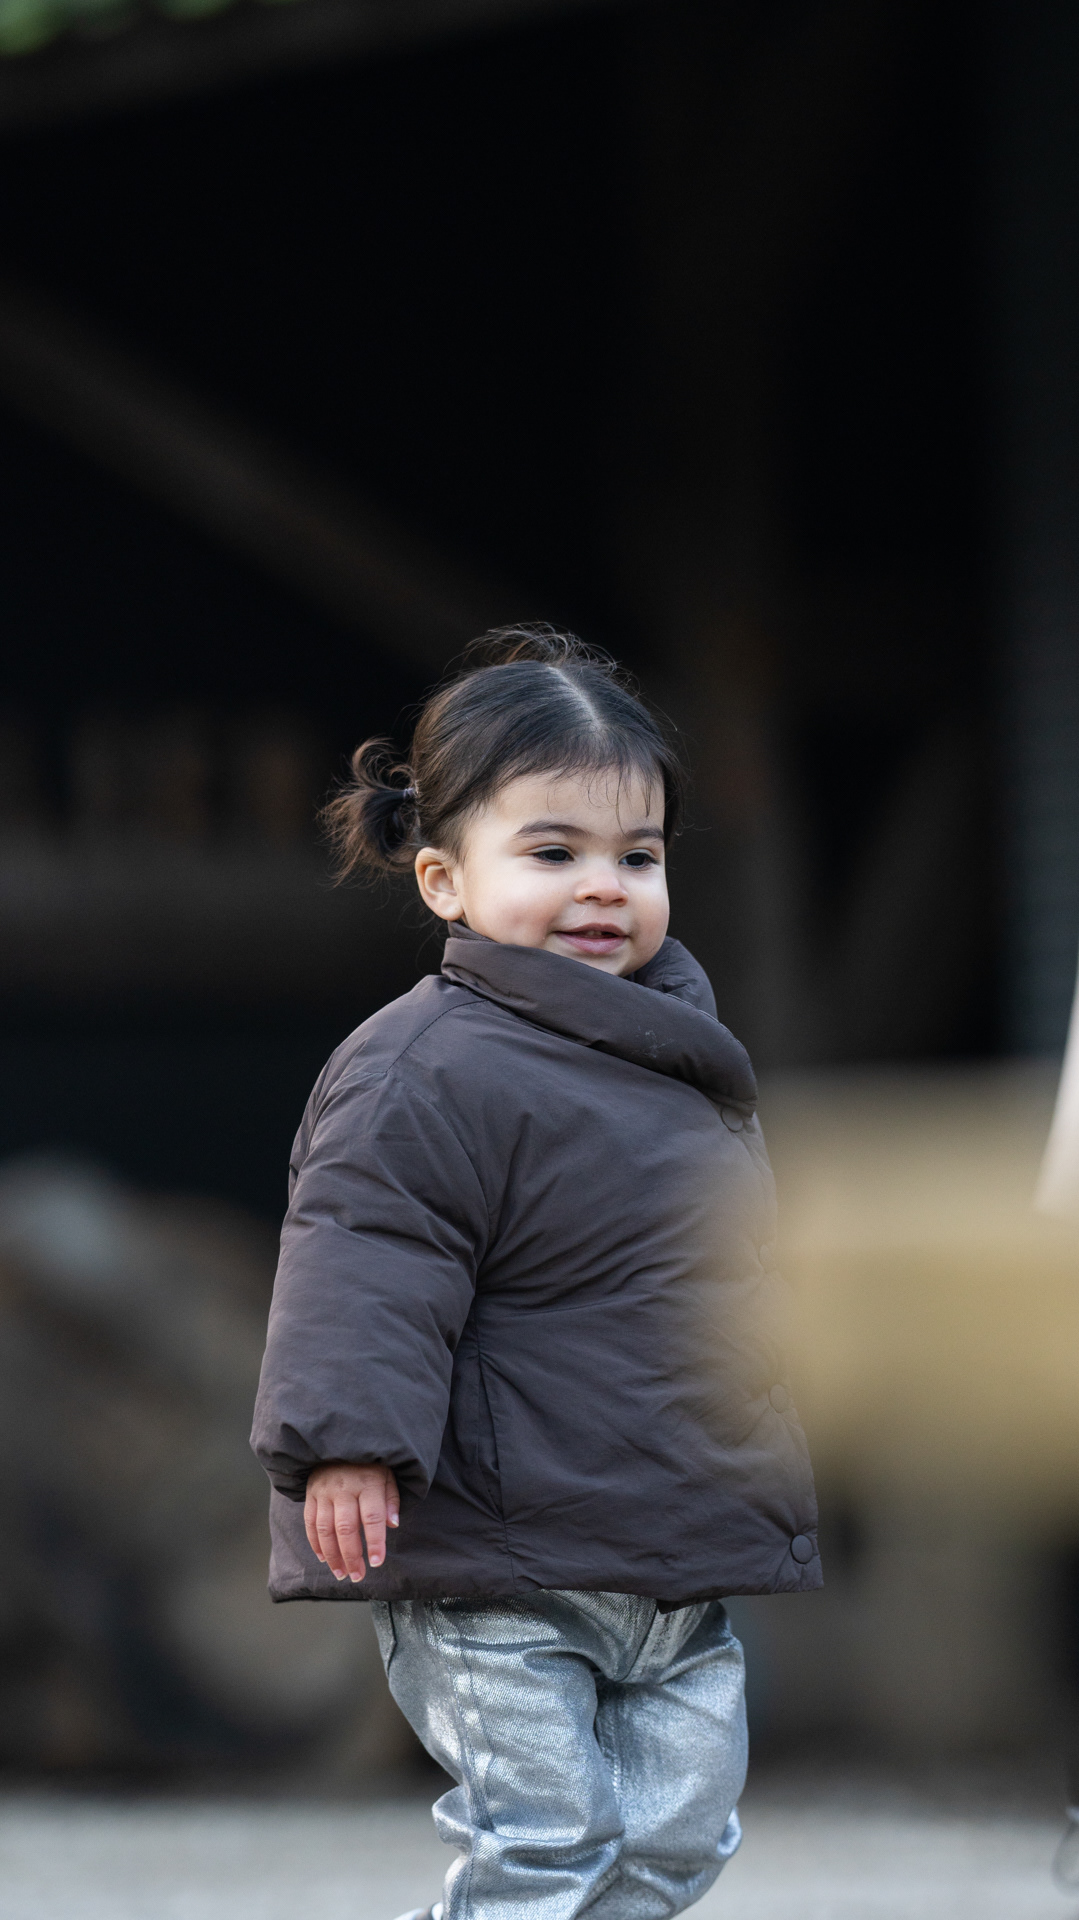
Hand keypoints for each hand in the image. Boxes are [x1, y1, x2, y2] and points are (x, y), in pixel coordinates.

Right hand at [304, 1462, 399, 1580]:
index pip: (372, 1517)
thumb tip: (394, 1524)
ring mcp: (325, 1491)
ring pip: (326, 1529)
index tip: (376, 1562)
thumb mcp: (388, 1475)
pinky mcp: (311, 1494)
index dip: (375, 1542)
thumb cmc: (369, 1464)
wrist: (339, 1443)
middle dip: (351, 1556)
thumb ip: (391, 1499)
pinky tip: (324, 1558)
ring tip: (341, 1573)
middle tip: (357, 1576)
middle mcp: (344, 1488)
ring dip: (333, 1555)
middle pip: (346, 1527)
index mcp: (368, 1482)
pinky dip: (316, 1544)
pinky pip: (310, 1523)